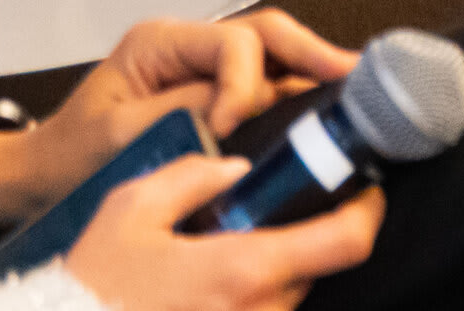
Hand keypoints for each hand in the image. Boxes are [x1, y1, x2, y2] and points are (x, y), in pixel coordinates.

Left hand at [0, 14, 356, 222]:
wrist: (45, 175)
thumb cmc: (74, 153)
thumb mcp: (122, 133)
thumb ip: (181, 115)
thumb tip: (238, 112)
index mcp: (159, 42)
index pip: (230, 41)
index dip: (246, 82)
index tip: (238, 125)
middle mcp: (186, 47)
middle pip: (264, 34)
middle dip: (312, 52)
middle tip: (355, 78)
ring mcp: (200, 70)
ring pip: (271, 56)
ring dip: (311, 71)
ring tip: (353, 94)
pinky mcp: (210, 98)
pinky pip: (262, 87)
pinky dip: (295, 97)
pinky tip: (323, 116)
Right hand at [65, 155, 381, 310]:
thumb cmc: (97, 285)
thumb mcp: (131, 208)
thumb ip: (189, 175)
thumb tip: (234, 166)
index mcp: (241, 269)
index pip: (341, 243)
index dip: (366, 212)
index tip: (366, 189)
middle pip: (317, 271)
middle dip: (306, 237)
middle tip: (275, 210)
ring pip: (291, 299)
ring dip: (277, 272)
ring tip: (229, 247)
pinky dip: (254, 298)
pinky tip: (210, 288)